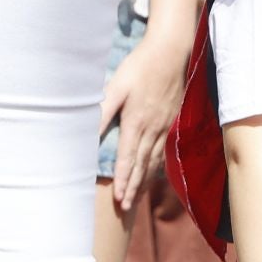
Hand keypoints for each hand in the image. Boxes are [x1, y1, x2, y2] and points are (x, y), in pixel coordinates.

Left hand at [99, 33, 187, 212]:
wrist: (171, 54)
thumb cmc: (139, 67)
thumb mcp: (116, 87)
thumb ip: (103, 109)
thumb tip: (89, 131)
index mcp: (136, 121)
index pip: (128, 157)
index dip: (123, 179)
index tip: (118, 198)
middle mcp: (153, 129)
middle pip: (142, 165)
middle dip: (133, 186)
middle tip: (125, 207)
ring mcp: (165, 126)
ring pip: (154, 160)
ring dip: (145, 180)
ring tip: (137, 196)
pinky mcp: (172, 121)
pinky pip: (164, 150)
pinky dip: (157, 166)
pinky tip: (154, 172)